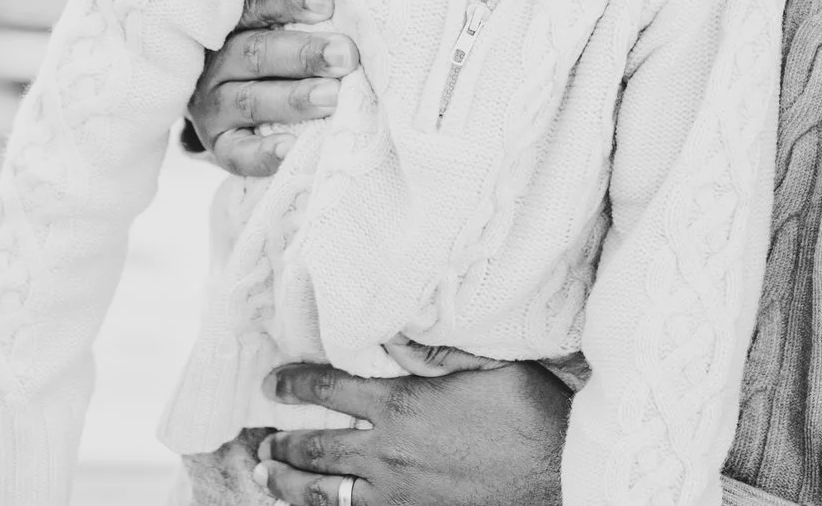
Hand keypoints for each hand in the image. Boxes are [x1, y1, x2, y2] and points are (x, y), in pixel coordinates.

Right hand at [188, 0, 358, 177]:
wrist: (227, 111)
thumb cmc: (271, 61)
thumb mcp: (275, 31)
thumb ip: (303, 20)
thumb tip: (353, 9)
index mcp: (229, 27)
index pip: (254, 6)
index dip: (288, 2)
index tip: (327, 5)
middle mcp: (217, 65)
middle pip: (255, 53)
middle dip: (304, 54)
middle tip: (345, 56)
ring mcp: (214, 108)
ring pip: (249, 101)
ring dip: (293, 98)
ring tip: (333, 97)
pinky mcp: (220, 146)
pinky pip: (238, 153)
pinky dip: (264, 153)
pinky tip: (292, 147)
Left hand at [252, 358, 569, 505]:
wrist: (561, 473)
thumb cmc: (531, 413)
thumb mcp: (487, 365)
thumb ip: (433, 351)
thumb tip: (390, 331)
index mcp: (402, 405)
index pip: (329, 388)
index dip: (293, 384)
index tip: (271, 383)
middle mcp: (389, 453)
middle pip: (315, 448)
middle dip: (281, 443)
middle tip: (260, 439)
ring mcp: (398, 495)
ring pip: (324, 494)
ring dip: (288, 484)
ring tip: (266, 476)